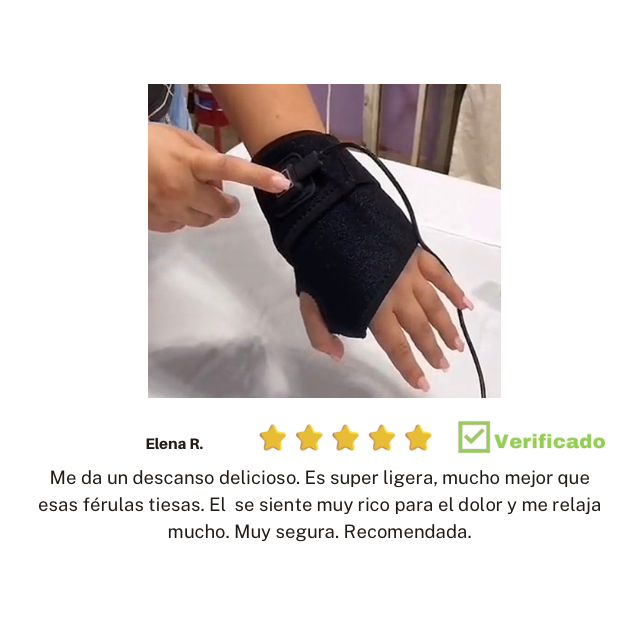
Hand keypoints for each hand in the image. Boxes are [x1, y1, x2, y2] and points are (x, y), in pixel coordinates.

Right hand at [148, 123, 290, 231]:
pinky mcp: (157, 222)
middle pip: (220, 208)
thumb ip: (205, 156)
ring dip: (206, 210)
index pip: (230, 169)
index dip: (258, 176)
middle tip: (225, 198)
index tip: (283, 183)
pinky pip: (182, 226)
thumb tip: (222, 182)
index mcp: (188, 161)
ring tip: (192, 194)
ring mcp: (168, 208)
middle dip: (228, 204)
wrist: (106, 160)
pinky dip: (183, 216)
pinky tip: (171, 201)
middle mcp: (181, 188)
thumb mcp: (178, 139)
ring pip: (204, 221)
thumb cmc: (144, 142)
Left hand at [299, 249, 473, 390]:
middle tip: (443, 366)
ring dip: (447, 327)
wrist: (328, 217)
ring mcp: (409, 274)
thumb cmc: (317, 261)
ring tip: (456, 345)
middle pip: (420, 329)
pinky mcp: (415, 254)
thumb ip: (322, 333)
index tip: (423, 385)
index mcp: (373, 310)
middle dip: (433, 350)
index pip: (396, 347)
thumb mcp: (309, 302)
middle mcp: (397, 296)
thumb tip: (339, 357)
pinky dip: (454, 289)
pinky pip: (440, 274)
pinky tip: (466, 304)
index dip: (410, 368)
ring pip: (434, 306)